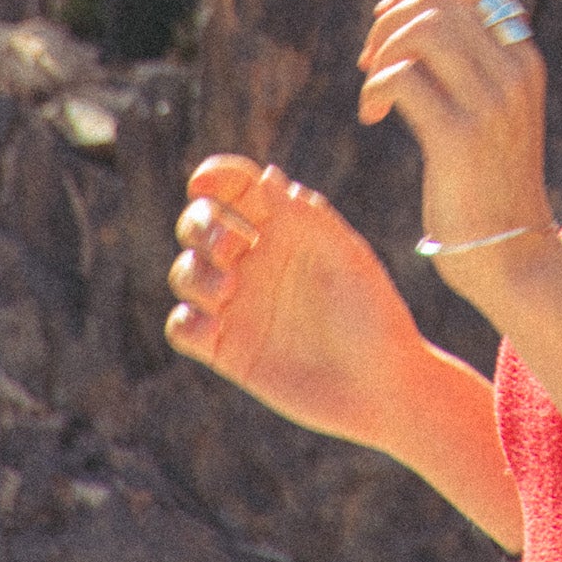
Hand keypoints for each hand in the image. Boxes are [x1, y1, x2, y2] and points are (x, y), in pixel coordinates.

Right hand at [166, 155, 424, 448]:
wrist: (379, 386)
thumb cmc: (372, 312)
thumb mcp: (345, 257)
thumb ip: (305, 217)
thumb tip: (266, 175)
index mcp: (286, 228)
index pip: (238, 188)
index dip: (215, 176)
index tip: (203, 183)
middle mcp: (257, 261)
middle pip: (199, 224)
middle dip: (200, 225)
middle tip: (232, 247)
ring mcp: (239, 305)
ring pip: (185, 271)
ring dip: (193, 272)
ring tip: (228, 291)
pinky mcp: (227, 350)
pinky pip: (182, 327)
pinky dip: (185, 321)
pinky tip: (215, 326)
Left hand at [357, 0, 554, 299]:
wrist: (511, 257)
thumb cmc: (490, 185)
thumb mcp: (495, 113)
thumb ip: (472, 68)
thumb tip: (416, 23)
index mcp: (524, 59)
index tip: (391, 22)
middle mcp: (514, 71)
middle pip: (442, 0)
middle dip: (391, 19)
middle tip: (370, 59)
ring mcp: (491, 103)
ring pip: (424, 28)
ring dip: (382, 49)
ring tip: (372, 89)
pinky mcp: (459, 137)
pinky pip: (403, 77)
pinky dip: (374, 87)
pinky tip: (372, 116)